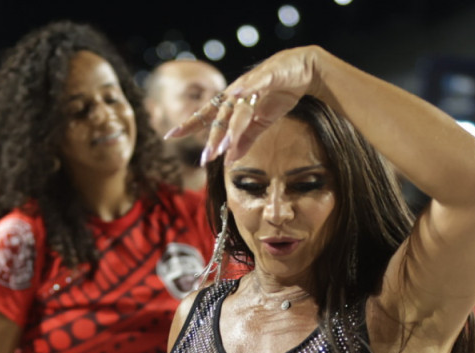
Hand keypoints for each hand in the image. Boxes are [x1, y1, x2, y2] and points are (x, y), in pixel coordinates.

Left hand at [167, 45, 327, 164]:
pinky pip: (256, 83)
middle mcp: (237, 92)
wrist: (304, 70)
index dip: (190, 125)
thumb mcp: (262, 121)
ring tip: (224, 146)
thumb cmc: (279, 93)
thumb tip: (229, 160)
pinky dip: (247, 88)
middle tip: (205, 158)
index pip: (207, 115)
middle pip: (220, 115)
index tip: (170, 136)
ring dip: (231, 126)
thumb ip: (246, 139)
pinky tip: (239, 94)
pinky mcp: (268, 75)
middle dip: (213, 138)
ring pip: (237, 106)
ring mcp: (251, 83)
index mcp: (233, 102)